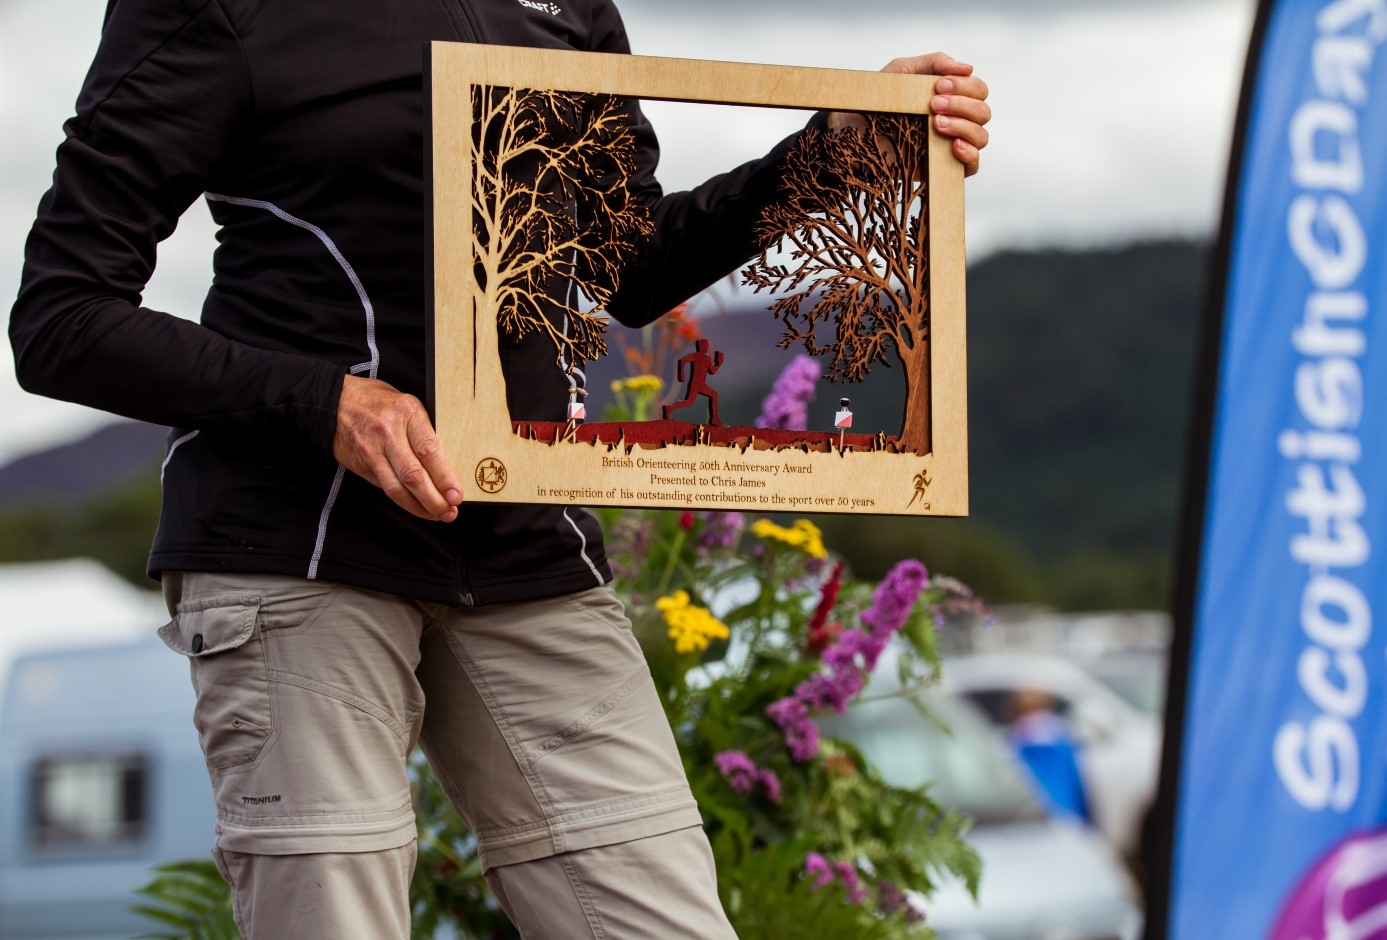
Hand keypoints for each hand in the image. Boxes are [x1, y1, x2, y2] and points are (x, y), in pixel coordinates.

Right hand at [332, 375, 461, 521]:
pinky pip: (385, 488)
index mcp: (407, 413)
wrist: (337, 403)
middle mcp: (388, 432)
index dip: (445, 477)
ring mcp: (372, 451)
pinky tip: (417, 506)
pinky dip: (404, 502)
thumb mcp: (409, 406)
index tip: (456, 494)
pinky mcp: (362, 465)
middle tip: (450, 511)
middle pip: (413, 475)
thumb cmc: (379, 402)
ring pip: (397, 489)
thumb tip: (449, 464)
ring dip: (419, 507)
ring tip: (437, 514)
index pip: (429, 451)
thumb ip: (426, 431)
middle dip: (435, 500)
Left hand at [831, 52, 990, 176]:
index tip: (940, 86)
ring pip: (981, 136)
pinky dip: (969, 153)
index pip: (978, 89)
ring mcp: (951, 146)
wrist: (849, 134)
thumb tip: (967, 67)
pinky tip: (953, 145)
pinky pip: (973, 165)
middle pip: (983, 111)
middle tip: (934, 105)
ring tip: (936, 124)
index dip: (966, 86)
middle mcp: (956, 121)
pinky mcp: (943, 169)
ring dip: (963, 126)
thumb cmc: (875, 102)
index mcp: (950, 98)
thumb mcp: (901, 72)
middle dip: (963, 105)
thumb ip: (932, 63)